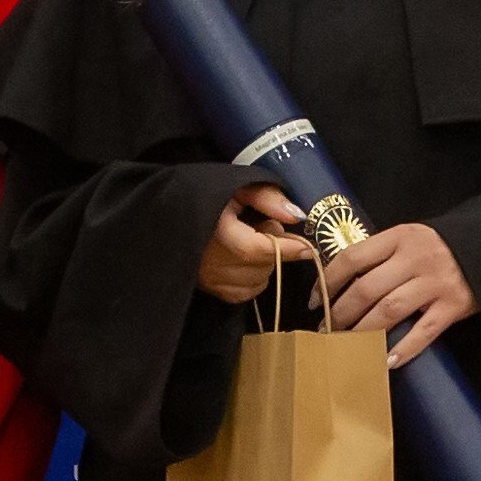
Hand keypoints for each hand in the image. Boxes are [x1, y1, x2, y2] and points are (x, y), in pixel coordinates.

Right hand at [196, 181, 312, 301]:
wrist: (172, 212)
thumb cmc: (205, 196)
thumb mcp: (236, 187)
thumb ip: (267, 198)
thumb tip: (297, 216)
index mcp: (217, 233)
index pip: (259, 249)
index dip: (287, 249)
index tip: (308, 248)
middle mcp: (210, 262)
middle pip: (262, 266)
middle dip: (274, 249)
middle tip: (264, 227)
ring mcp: (208, 279)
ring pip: (257, 282)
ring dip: (264, 265)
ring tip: (250, 241)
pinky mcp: (208, 289)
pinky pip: (244, 293)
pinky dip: (253, 279)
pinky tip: (245, 260)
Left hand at [321, 221, 475, 368]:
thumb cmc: (442, 247)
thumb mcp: (411, 239)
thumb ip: (383, 254)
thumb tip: (341, 282)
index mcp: (400, 237)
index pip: (353, 258)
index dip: (328, 281)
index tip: (316, 301)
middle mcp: (416, 258)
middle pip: (367, 289)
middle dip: (341, 313)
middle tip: (328, 330)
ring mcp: (436, 282)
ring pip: (389, 311)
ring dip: (363, 332)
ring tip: (348, 345)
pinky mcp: (454, 305)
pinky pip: (424, 331)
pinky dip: (403, 348)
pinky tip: (386, 361)